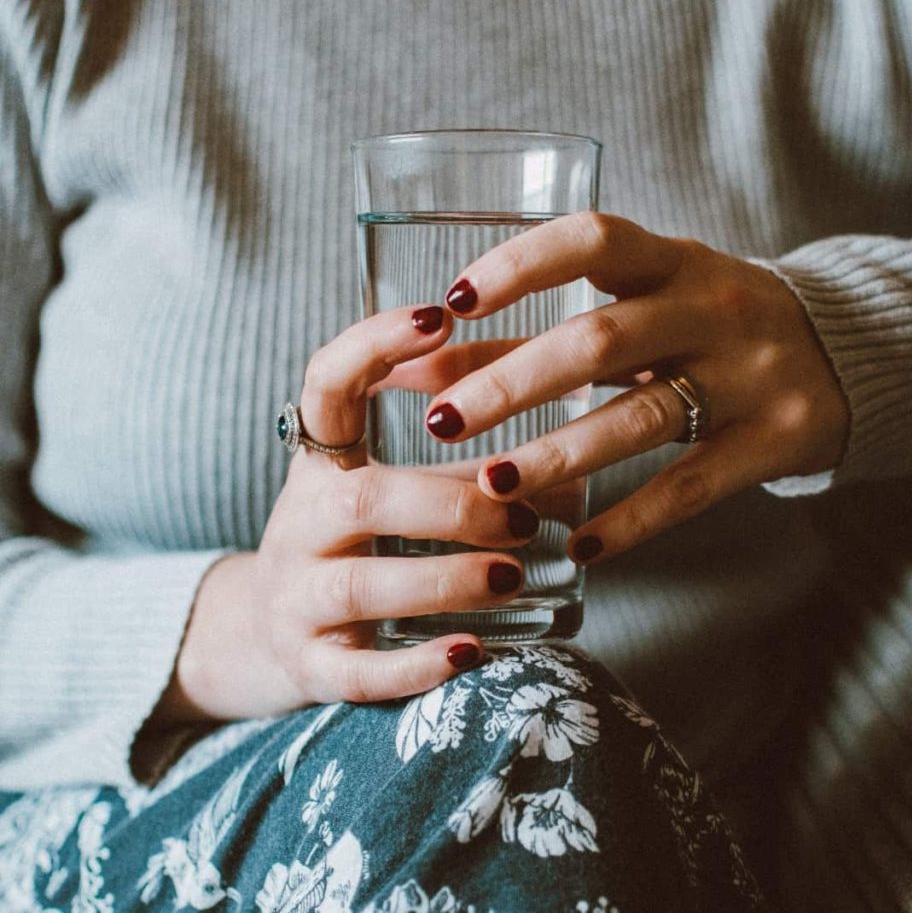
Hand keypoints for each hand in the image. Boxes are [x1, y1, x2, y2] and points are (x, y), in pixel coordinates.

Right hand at [152, 306, 538, 725]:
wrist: (264, 635)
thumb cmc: (351, 549)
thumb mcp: (387, 495)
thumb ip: (460, 473)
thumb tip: (571, 472)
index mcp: (319, 466)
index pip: (324, 385)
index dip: (373, 344)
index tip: (440, 315)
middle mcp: (297, 525)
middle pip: (362, 502)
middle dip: (449, 504)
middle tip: (525, 516)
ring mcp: (294, 600)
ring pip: (359, 585)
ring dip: (445, 577)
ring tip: (514, 575)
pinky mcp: (308, 667)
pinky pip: (357, 672)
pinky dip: (416, 665)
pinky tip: (472, 653)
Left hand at [422, 212, 849, 562]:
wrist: (847, 352)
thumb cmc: (710, 324)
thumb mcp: (640, 309)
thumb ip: (535, 332)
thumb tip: (424, 365)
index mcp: (674, 261)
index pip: (592, 240)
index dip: (520, 266)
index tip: (454, 301)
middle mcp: (714, 308)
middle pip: (601, 340)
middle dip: (513, 382)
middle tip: (442, 421)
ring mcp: (751, 375)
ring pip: (641, 417)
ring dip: (558, 455)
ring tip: (492, 486)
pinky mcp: (776, 439)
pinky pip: (692, 486)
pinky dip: (631, 520)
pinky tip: (579, 547)